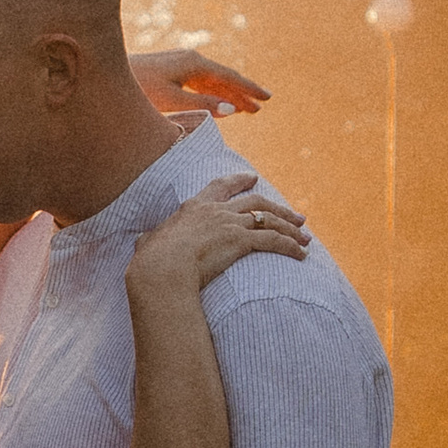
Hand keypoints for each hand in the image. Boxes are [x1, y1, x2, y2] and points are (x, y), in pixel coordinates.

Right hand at [128, 175, 309, 295]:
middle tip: (296, 216)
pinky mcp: (242, 240)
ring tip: (305, 238)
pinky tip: (301, 254)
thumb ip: (149, 239)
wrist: (162, 269)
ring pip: (270, 220)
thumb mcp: (148, 244)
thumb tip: (141, 241)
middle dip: (280, 208)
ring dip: (291, 229)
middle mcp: (217, 210)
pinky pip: (274, 241)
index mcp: (194, 206)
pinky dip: (291, 246)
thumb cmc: (151, 261)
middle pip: (257, 202)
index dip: (240, 181)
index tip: (254, 178)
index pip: (222, 186)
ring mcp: (231, 223)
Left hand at [134, 47, 270, 118]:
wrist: (107, 73)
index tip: (267, 99)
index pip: (230, 78)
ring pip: (212, 81)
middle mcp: (191, 59)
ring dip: (228, 95)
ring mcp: (181, 63)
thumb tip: (230, 110)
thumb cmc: (138, 88)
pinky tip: (216, 104)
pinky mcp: (171, 70)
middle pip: (224, 78)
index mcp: (195, 64)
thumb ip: (201, 105)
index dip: (249, 90)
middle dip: (243, 93)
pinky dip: (212, 94)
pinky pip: (200, 83)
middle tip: (261, 107)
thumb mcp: (171, 100)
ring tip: (244, 109)